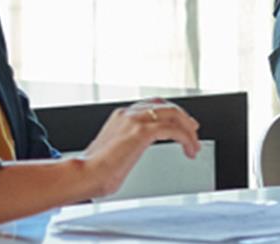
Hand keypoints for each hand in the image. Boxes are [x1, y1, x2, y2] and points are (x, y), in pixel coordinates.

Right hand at [76, 98, 201, 197]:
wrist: (84, 175)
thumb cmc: (94, 171)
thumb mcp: (114, 153)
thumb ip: (127, 148)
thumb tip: (131, 158)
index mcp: (120, 116)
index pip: (152, 105)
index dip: (170, 112)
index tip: (181, 124)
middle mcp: (128, 114)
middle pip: (165, 105)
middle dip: (183, 117)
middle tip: (194, 130)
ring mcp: (135, 120)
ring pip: (173, 114)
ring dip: (188, 129)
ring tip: (195, 145)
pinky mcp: (143, 132)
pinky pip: (174, 130)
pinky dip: (186, 139)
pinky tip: (190, 150)